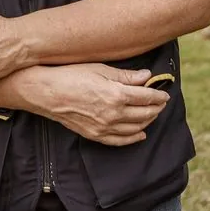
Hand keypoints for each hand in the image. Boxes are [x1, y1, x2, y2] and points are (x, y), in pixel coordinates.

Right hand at [26, 64, 169, 145]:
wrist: (45, 92)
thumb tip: (146, 76)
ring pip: (136, 128)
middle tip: (161, 102)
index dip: (158, 95)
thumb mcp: (99, 69)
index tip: (164, 93)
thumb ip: (125, 76)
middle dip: (156, 108)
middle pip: (145, 113)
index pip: (147, 97)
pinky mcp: (95, 135)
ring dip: (148, 121)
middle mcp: (114, 114)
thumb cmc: (70, 75)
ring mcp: (104, 127)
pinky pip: (120, 141)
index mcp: (117, 94)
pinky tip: (140, 134)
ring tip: (152, 114)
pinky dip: (133, 138)